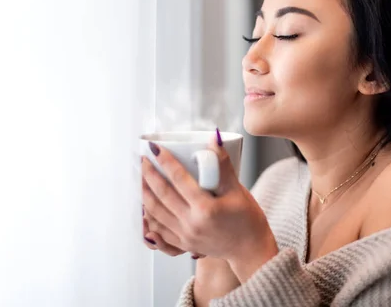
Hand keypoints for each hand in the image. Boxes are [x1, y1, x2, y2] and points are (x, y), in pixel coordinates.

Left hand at [141, 129, 276, 265]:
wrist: (250, 249)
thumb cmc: (247, 220)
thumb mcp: (237, 191)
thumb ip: (223, 166)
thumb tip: (214, 141)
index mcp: (205, 209)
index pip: (179, 179)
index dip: (165, 161)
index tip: (155, 149)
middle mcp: (192, 224)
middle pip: (162, 195)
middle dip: (149, 175)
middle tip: (143, 160)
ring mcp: (186, 236)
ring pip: (156, 212)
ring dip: (145, 194)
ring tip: (140, 179)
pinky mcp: (183, 244)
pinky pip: (159, 230)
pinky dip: (149, 216)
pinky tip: (144, 206)